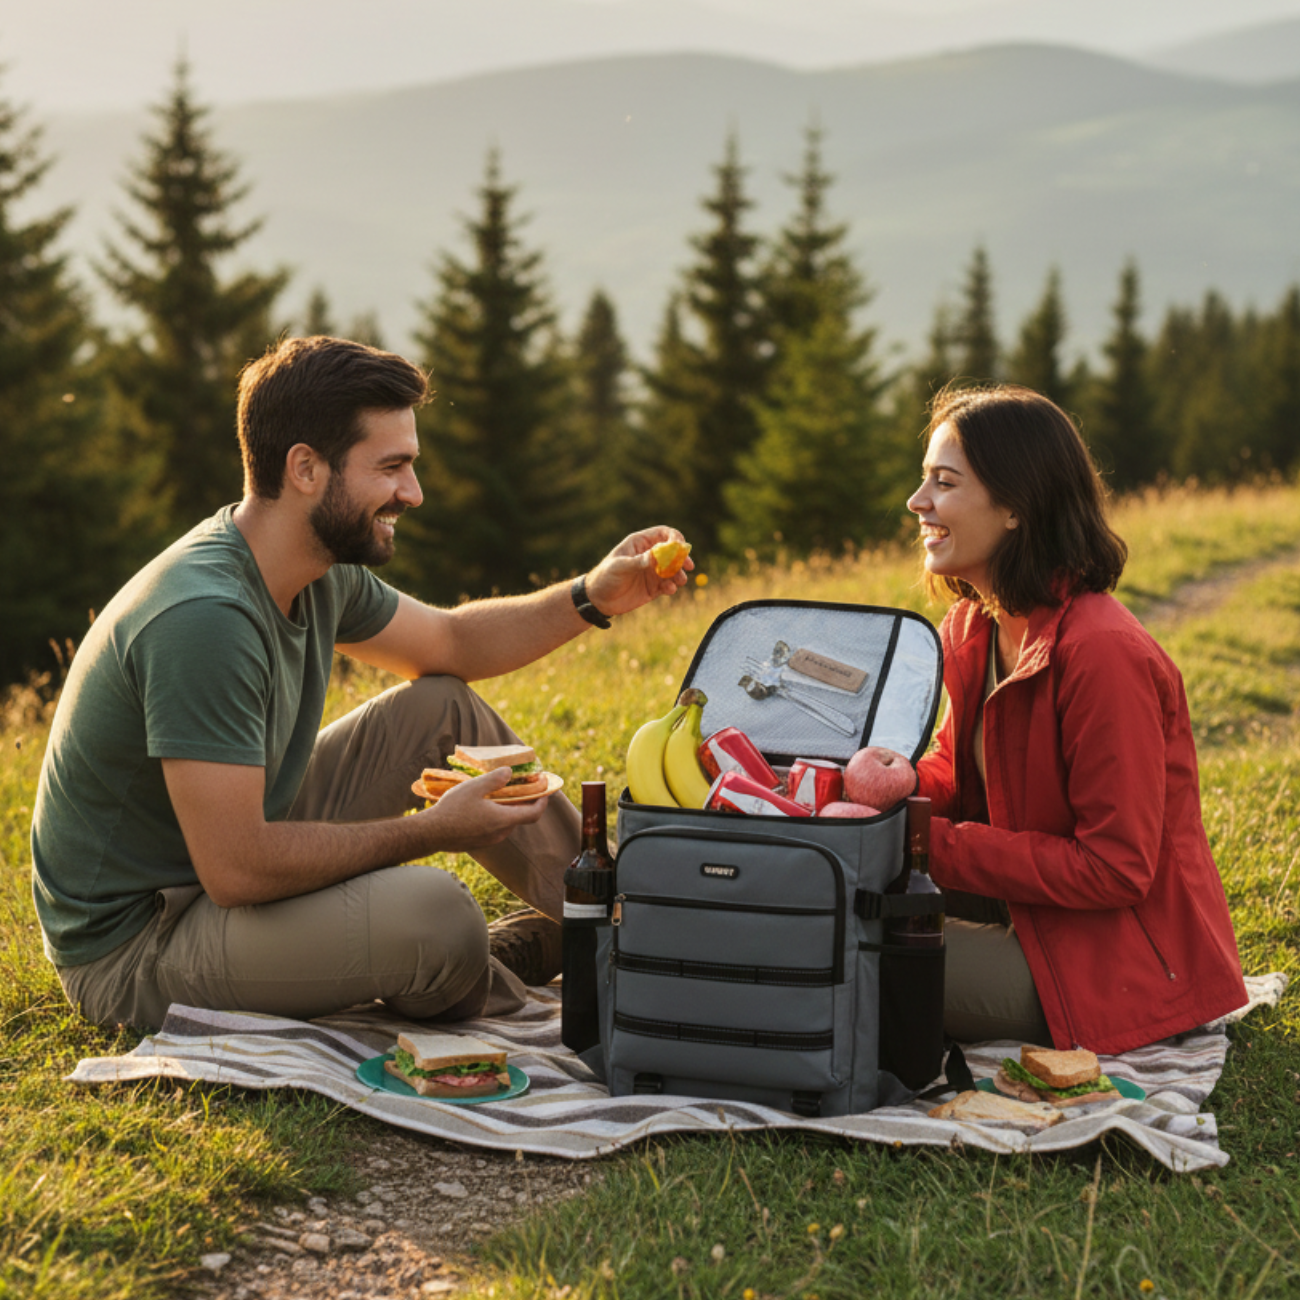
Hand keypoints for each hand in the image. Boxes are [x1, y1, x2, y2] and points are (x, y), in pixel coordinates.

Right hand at [416, 768, 548, 849]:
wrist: (430, 834)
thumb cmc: (452, 810)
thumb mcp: (474, 788)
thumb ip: (495, 779)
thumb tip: (510, 772)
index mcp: (503, 820)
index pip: (534, 813)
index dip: (543, 800)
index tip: (544, 788)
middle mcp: (501, 833)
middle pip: (520, 816)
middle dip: (524, 800)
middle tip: (520, 784)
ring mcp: (490, 840)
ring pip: (506, 822)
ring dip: (508, 808)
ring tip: (499, 792)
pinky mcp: (480, 842)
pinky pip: (495, 827)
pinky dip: (497, 815)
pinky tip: (484, 804)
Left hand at [584, 526, 693, 616]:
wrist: (597, 600)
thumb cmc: (605, 577)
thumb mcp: (620, 566)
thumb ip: (639, 561)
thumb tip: (658, 556)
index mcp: (640, 543)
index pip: (663, 534)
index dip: (675, 537)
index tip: (681, 547)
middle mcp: (649, 555)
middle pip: (673, 552)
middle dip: (682, 558)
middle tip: (688, 565)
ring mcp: (652, 572)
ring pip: (674, 570)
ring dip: (680, 574)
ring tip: (679, 581)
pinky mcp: (654, 587)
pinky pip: (669, 585)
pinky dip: (672, 587)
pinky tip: (668, 590)